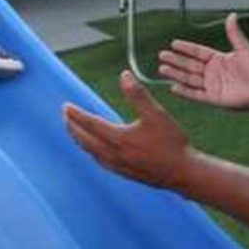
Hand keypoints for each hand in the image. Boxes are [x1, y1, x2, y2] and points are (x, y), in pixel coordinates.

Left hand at [64, 71, 195, 189]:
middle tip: (65, 116)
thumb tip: (124, 75)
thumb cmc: (172, 143)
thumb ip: (138, 94)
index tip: (65, 106)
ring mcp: (118, 166)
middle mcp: (114, 155)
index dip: (76, 114)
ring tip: (74, 131)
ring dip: (80, 140)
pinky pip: (100, 161)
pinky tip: (95, 149)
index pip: (90, 124)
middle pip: (85, 140)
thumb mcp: (156, 114)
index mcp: (119, 139)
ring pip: (91, 152)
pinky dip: (91, 151)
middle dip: (72, 127)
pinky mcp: (124, 173)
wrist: (183, 173)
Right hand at [158, 13, 248, 109]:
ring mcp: (211, 85)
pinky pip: (195, 94)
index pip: (198, 52)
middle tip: (162, 55)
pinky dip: (184, 91)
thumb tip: (232, 15)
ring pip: (189, 78)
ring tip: (162, 69)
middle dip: (175, 60)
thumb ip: (234, 33)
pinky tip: (173, 87)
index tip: (173, 43)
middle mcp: (212, 72)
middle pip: (189, 65)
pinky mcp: (213, 98)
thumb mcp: (244, 48)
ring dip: (176, 74)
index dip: (186, 48)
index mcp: (218, 59)